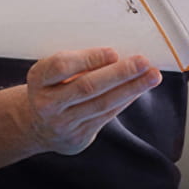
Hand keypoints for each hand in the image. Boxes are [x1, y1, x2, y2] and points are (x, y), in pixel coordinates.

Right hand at [22, 47, 162, 155]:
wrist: (37, 127)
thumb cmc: (50, 90)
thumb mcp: (50, 73)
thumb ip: (75, 63)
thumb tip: (116, 53)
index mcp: (38, 80)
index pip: (61, 66)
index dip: (88, 59)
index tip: (113, 52)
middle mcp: (47, 103)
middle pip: (87, 86)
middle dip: (119, 73)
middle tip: (142, 62)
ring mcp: (63, 123)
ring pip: (102, 103)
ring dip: (131, 88)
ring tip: (151, 76)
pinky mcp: (78, 136)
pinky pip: (106, 116)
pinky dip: (125, 101)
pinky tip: (138, 90)